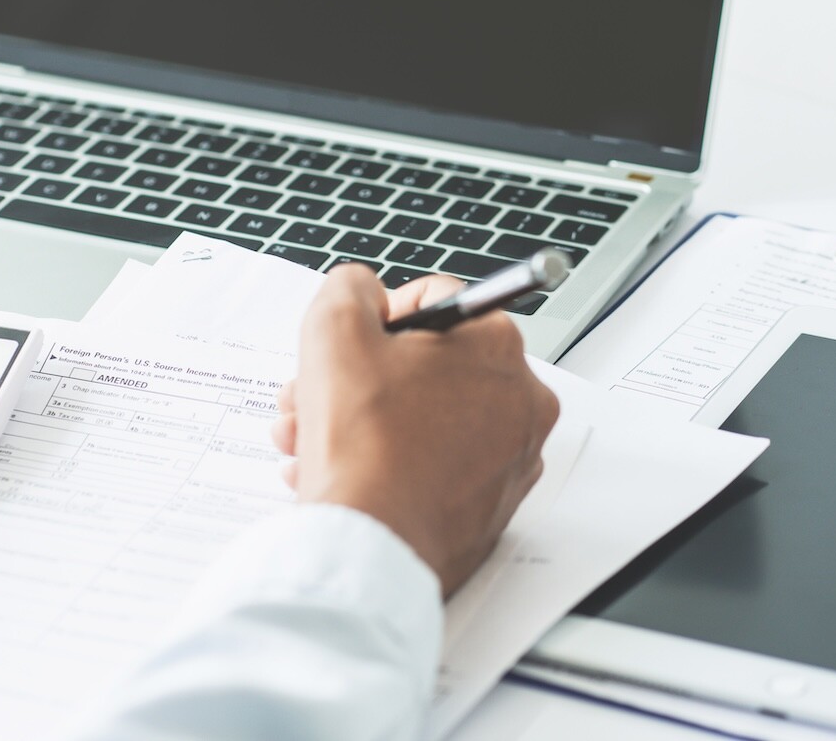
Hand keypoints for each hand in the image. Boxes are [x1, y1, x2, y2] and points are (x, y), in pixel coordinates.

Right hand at [271, 267, 559, 596]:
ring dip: (364, 419)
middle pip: (428, 364)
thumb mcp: (333, 331)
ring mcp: (512, 458)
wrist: (372, 548)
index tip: (353, 346)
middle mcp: (521, 400)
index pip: (434, 300)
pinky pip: (437, 464)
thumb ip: (349, 287)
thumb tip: (362, 289)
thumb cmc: (362, 448)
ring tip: (314, 438)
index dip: (377, 318)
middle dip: (362, 376)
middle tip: (318, 393)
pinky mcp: (494, 505)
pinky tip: (345, 472)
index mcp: (497, 346)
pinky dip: (391, 462)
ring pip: (426, 415)